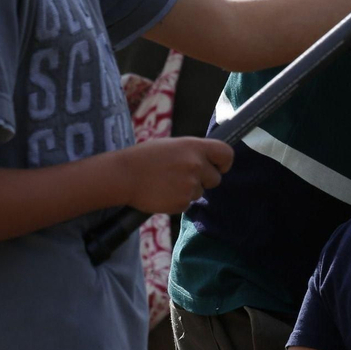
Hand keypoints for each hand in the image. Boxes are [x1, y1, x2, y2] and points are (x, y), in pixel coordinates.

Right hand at [119, 137, 234, 213]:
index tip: (220, 167)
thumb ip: (193, 152)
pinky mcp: (182, 202)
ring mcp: (190, 185)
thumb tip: (209, 160)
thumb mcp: (172, 145)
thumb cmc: (145, 158)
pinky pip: (187, 203)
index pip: (226, 153)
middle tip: (183, 177)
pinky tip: (163, 192)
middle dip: (204, 180)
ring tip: (167, 183)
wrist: (124, 176)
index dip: (225, 162)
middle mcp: (196, 165)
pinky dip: (178, 201)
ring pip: (200, 192)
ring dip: (188, 190)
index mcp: (194, 146)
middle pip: (216, 178)